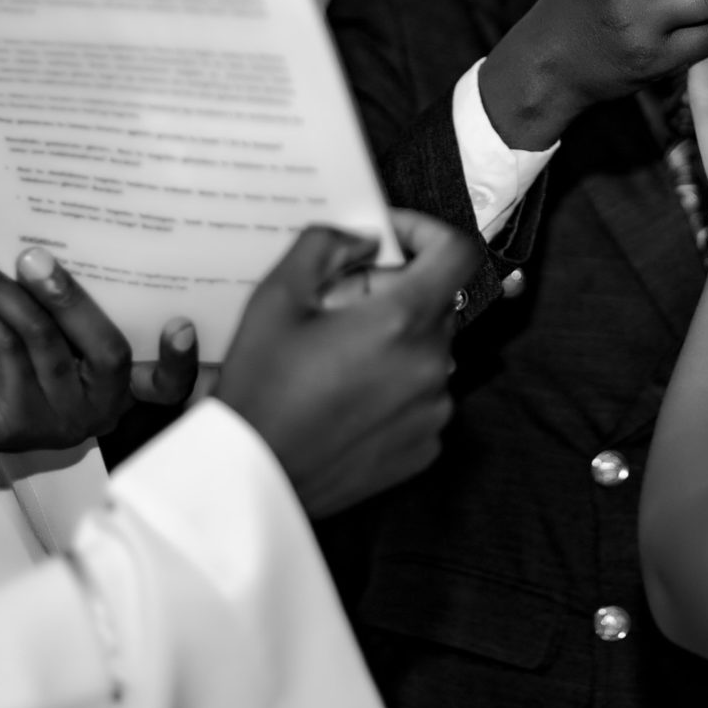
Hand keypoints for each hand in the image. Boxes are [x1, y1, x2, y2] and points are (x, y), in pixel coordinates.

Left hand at [0, 241, 201, 456]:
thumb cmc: (19, 352)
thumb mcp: (56, 326)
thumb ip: (70, 300)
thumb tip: (57, 230)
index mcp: (128, 382)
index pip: (169, 382)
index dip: (181, 359)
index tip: (182, 323)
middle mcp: (105, 405)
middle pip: (106, 350)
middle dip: (71, 298)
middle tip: (33, 256)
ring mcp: (65, 418)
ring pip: (43, 342)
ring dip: (1, 290)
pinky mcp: (20, 420)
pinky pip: (5, 350)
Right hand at [214, 211, 479, 518]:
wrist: (250, 474)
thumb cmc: (260, 386)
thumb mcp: (277, 297)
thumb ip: (325, 245)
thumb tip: (363, 239)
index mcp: (402, 321)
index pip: (456, 254)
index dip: (427, 233)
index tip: (391, 241)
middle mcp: (431, 364)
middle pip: (436, 302)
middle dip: (396, 292)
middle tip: (342, 305)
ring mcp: (432, 410)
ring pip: (429, 351)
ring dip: (397, 342)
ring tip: (341, 358)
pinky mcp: (424, 446)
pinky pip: (423, 397)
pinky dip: (397, 386)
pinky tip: (350, 397)